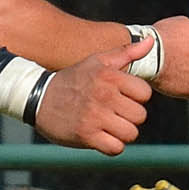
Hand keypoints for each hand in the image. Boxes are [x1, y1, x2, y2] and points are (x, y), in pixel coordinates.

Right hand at [33, 45, 151, 154]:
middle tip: (112, 113)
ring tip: (107, 125)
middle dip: (129, 117)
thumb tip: (151, 41)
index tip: (121, 97)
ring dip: (121, 133)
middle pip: (140, 116)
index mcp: (109, 75)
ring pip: (131, 133)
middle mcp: (103, 94)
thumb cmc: (74, 79)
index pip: (145, 94)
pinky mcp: (86, 135)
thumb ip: (126, 52)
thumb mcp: (97, 61)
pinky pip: (115, 148)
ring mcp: (94, 116)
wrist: (37, 98)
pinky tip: (101, 137)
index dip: (136, 98)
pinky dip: (111, 146)